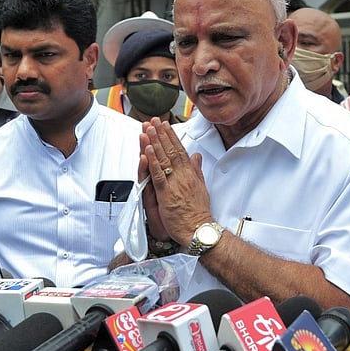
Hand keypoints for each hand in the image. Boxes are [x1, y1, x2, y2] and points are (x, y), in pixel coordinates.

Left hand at [141, 118, 212, 244]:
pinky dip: (152, 162)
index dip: (171, 136)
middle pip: (170, 150)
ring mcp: (174, 184)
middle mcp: (183, 176)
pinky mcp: (166, 194)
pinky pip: (158, 175)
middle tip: (153, 121)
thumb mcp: (201, 187)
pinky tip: (147, 151)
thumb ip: (197, 170)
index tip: (165, 125)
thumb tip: (196, 156)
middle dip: (161, 134)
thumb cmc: (199, 213)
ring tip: (148, 129)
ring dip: (154, 142)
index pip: (180, 150)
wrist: (199, 229)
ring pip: (163, 159)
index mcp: (190, 174)